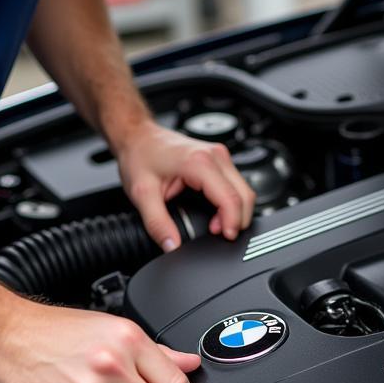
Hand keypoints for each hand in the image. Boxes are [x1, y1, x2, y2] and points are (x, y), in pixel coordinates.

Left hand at [116, 121, 255, 248]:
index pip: (231, 198)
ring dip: (237, 211)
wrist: (138, 136)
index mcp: (199, 163)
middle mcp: (215, 156)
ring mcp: (219, 155)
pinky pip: (236, 183)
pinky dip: (233, 201)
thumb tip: (172, 246)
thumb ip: (157, 223)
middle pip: (245, 195)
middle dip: (238, 220)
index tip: (225, 237)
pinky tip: (218, 212)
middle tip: (220, 234)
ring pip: (244, 189)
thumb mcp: (142, 194)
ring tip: (217, 225)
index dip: (232, 223)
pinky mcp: (219, 159)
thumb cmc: (140, 156)